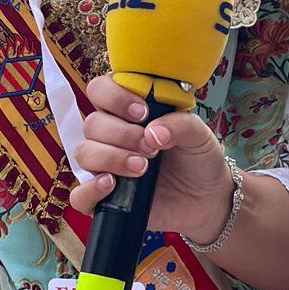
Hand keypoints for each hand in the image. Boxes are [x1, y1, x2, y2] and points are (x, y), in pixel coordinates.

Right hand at [68, 74, 233, 240]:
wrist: (208, 199)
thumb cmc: (199, 160)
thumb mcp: (200, 135)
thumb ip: (180, 125)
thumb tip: (152, 131)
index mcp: (129, 112)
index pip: (101, 90)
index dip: (115, 97)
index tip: (143, 113)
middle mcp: (112, 136)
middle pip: (92, 124)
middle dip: (122, 134)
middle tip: (151, 148)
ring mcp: (106, 167)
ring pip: (84, 153)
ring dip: (111, 158)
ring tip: (143, 168)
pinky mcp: (105, 198)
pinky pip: (80, 195)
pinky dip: (90, 189)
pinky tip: (112, 185)